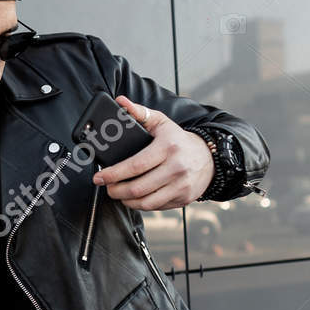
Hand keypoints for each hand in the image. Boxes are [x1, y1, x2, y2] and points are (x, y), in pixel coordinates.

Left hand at [91, 94, 214, 210]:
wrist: (209, 157)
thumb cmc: (178, 140)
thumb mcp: (161, 122)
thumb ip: (139, 112)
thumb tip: (120, 102)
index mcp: (168, 148)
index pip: (136, 165)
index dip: (114, 174)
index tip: (100, 177)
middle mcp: (176, 168)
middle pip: (138, 187)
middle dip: (116, 190)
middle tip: (107, 187)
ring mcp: (181, 185)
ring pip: (146, 201)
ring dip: (126, 201)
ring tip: (118, 194)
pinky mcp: (183, 198)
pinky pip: (156, 206)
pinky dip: (141, 205)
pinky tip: (134, 198)